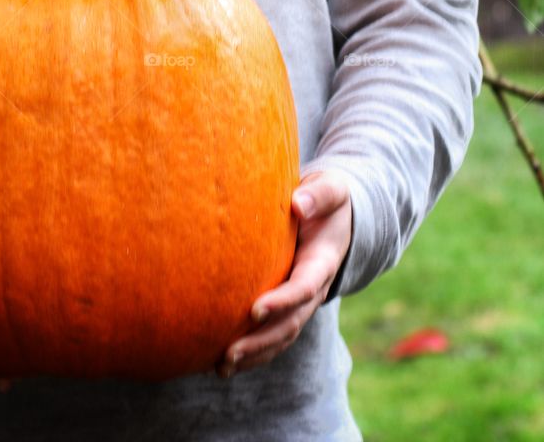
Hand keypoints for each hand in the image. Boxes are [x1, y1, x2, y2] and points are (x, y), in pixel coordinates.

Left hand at [218, 171, 352, 375]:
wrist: (333, 213)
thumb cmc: (326, 197)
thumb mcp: (331, 189)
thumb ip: (319, 195)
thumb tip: (298, 204)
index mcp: (323, 261)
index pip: (304, 287)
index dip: (282, 302)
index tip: (254, 310)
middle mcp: (314, 288)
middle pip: (290, 323)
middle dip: (261, 340)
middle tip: (230, 352)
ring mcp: (302, 301)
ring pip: (281, 336)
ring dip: (255, 354)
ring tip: (222, 367)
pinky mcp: (288, 304)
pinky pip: (273, 334)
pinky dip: (254, 352)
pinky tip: (225, 362)